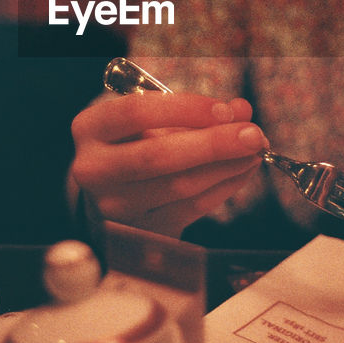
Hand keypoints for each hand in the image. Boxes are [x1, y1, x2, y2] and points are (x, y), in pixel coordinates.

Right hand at [70, 92, 266, 237]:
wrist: (111, 190)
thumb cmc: (135, 144)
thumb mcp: (152, 119)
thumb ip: (194, 112)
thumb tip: (240, 112)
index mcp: (90, 129)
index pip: (137, 113)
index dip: (187, 109)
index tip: (225, 110)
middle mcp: (94, 170)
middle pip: (158, 156)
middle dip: (214, 143)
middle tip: (253, 135)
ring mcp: (114, 207)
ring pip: (180, 186)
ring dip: (227, 167)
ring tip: (254, 150)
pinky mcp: (140, 233)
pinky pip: (192, 209)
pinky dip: (224, 187)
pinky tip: (242, 171)